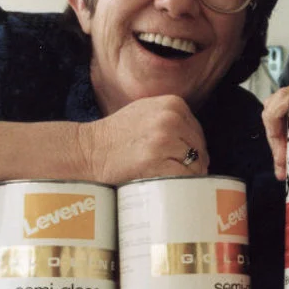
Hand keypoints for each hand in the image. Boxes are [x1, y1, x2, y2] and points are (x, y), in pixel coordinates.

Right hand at [79, 95, 208, 183]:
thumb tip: (198, 145)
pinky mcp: (155, 160)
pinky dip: (180, 184)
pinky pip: (183, 176)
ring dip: (187, 176)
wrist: (90, 149)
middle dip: (192, 164)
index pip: (197, 132)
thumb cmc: (117, 134)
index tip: (182, 160)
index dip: (192, 150)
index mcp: (173, 103)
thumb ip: (172, 118)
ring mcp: (164, 139)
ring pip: (194, 164)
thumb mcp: (147, 111)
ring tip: (170, 179)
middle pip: (199, 148)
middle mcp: (171, 118)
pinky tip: (168, 185)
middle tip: (176, 173)